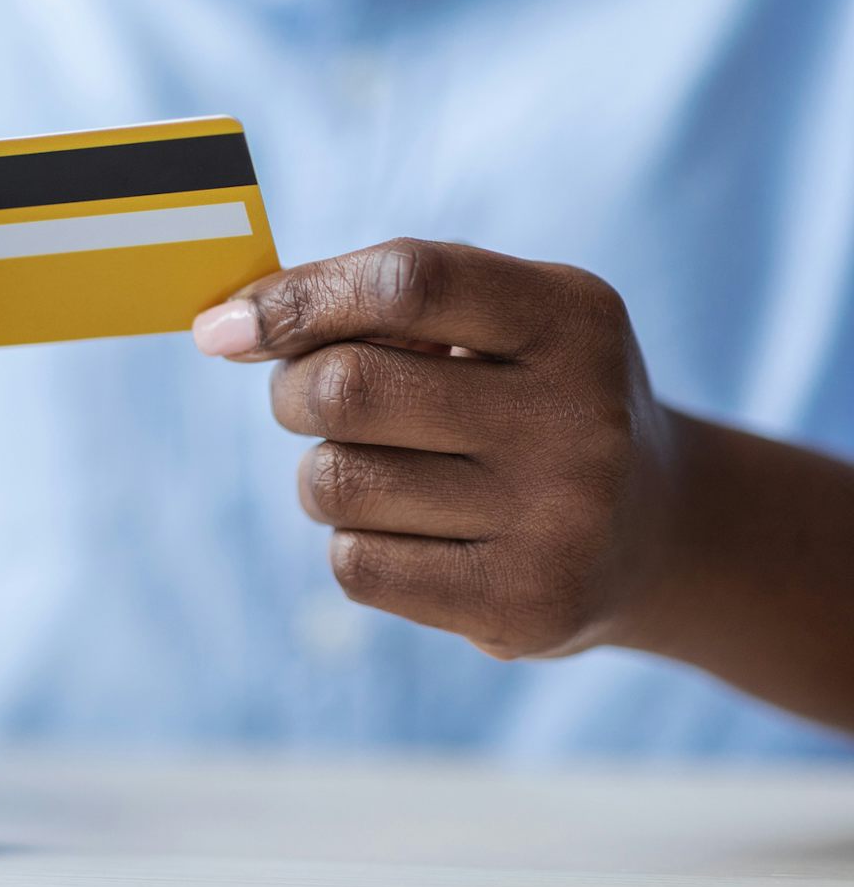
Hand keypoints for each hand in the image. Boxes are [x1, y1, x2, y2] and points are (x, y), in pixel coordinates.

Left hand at [192, 239, 679, 659]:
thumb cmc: (531, 400)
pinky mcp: (524, 604)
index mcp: (571, 317)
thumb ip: (382, 302)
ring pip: (336, 483)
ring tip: (380, 471)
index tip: (226, 327)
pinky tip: (415, 534)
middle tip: (311, 399)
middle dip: (294, 391)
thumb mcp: (500, 323)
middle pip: (348, 388)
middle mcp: (578, 417)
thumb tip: (226, 326)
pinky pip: (356, 565)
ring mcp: (559, 519)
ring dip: (324, 474)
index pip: (407, 282)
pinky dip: (356, 544)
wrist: (659, 534)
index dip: (298, 297)